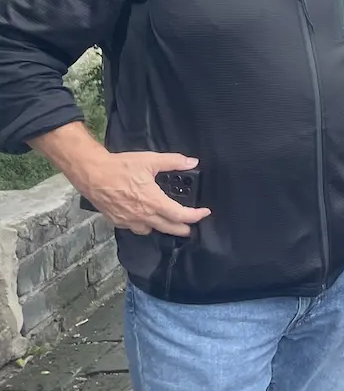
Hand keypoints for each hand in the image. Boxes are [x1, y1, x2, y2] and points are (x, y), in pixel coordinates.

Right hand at [77, 151, 210, 237]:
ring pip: (151, 230)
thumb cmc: (119, 167)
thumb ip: (174, 161)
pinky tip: (147, 219)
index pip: (179, 215)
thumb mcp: (150, 160)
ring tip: (169, 222)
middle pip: (168, 228)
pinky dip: (145, 226)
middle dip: (183, 229)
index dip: (195, 216)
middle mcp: (142, 215)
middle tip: (191, 227)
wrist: (92, 174)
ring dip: (163, 227)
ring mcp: (129, 221)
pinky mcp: (117, 221)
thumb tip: (192, 162)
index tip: (204, 213)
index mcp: (153, 201)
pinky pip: (135, 228)